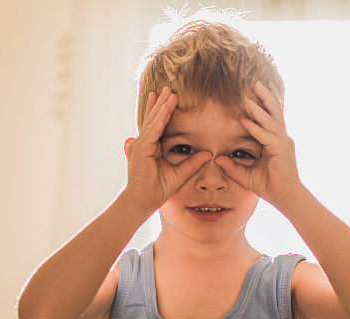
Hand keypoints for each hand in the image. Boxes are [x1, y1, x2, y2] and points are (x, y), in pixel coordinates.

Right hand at [124, 86, 212, 212]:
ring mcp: (140, 145)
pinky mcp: (142, 148)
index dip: (161, 111)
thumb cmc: (158, 189)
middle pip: (153, 119)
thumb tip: (209, 153)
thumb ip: (193, 162)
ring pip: (153, 120)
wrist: (144, 201)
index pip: (156, 125)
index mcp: (149, 147)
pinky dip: (160, 116)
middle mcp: (143, 143)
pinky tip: (167, 105)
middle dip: (160, 103)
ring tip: (169, 91)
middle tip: (168, 87)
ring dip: (162, 105)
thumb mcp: (181, 173)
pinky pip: (153, 128)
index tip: (168, 98)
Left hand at [213, 80, 303, 207]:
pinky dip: (255, 128)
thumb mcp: (246, 175)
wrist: (286, 197)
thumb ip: (233, 166)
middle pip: (274, 113)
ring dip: (258, 108)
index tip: (251, 94)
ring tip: (248, 96)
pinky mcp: (281, 150)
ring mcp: (283, 143)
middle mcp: (282, 138)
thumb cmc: (270, 186)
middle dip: (265, 97)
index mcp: (276, 141)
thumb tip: (218, 158)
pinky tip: (244, 120)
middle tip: (255, 82)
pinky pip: (266, 136)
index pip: (269, 119)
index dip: (261, 105)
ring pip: (270, 121)